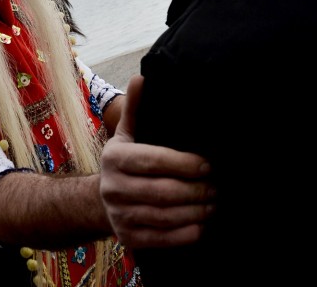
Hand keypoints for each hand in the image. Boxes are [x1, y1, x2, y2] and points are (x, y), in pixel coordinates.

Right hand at [100, 75, 214, 247]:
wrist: (99, 201)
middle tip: (218, 186)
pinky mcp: (128, 238)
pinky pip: (161, 239)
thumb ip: (136, 108)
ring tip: (214, 204)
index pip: (153, 160)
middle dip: (196, 190)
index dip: (184, 163)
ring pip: (164, 216)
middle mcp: (112, 187)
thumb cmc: (125, 162)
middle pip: (162, 191)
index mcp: (114, 158)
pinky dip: (185, 234)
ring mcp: (119, 215)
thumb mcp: (126, 134)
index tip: (208, 164)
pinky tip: (202, 225)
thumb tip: (141, 77)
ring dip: (195, 211)